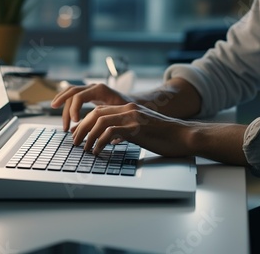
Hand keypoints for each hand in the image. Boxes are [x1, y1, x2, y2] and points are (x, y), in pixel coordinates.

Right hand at [51, 83, 132, 130]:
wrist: (135, 102)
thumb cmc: (130, 110)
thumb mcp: (124, 116)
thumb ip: (116, 125)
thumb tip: (109, 140)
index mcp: (101, 90)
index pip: (79, 96)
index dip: (74, 109)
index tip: (76, 122)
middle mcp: (94, 87)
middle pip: (72, 93)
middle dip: (66, 110)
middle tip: (66, 127)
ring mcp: (90, 89)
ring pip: (70, 92)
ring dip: (63, 106)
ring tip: (64, 124)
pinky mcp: (89, 93)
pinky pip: (73, 95)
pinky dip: (65, 102)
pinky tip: (61, 112)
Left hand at [71, 103, 194, 156]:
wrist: (185, 136)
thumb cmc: (167, 137)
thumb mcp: (142, 131)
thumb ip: (127, 131)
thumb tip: (111, 140)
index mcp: (129, 108)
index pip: (100, 111)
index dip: (85, 122)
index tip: (77, 134)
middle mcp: (129, 109)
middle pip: (95, 114)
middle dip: (81, 128)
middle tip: (75, 142)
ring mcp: (133, 117)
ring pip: (100, 121)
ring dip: (87, 135)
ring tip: (83, 148)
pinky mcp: (137, 127)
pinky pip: (110, 132)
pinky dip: (100, 142)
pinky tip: (97, 151)